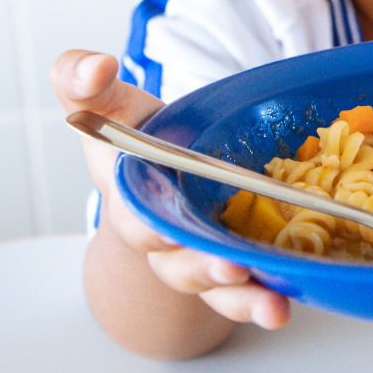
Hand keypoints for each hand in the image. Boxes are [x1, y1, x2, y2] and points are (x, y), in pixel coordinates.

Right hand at [52, 49, 289, 329]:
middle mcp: (167, 240)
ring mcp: (205, 256)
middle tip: (231, 267)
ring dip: (244, 298)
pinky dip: (268, 301)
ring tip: (273, 308)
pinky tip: (288, 306)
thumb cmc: (137, 138)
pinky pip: (253, 289)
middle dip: (203, 267)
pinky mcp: (243, 263)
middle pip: (179, 263)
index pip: (135, 218)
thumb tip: (96, 64)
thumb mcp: (110, 104)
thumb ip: (84, 81)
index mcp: (134, 201)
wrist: (169, 168)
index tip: (165, 230)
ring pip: (218, 287)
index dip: (149, 226)